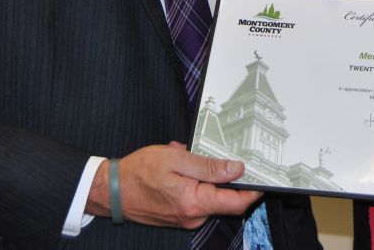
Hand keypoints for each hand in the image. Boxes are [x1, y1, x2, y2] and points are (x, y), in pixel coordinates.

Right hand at [87, 144, 261, 227]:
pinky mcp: (178, 217)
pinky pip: (194, 199)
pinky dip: (192, 183)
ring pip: (207, 196)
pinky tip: (178, 168)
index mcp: (195, 203)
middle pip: (223, 200)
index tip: (263, 179)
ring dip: (202, 177)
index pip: (236, 203)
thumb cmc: (139, 172)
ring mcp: (185, 219)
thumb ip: (209, 166)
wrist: (111, 190)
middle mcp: (193, 216)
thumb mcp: (176, 160)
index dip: (253, 192)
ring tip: (184, 158)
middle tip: (209, 154)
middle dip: (220, 176)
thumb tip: (236, 169)